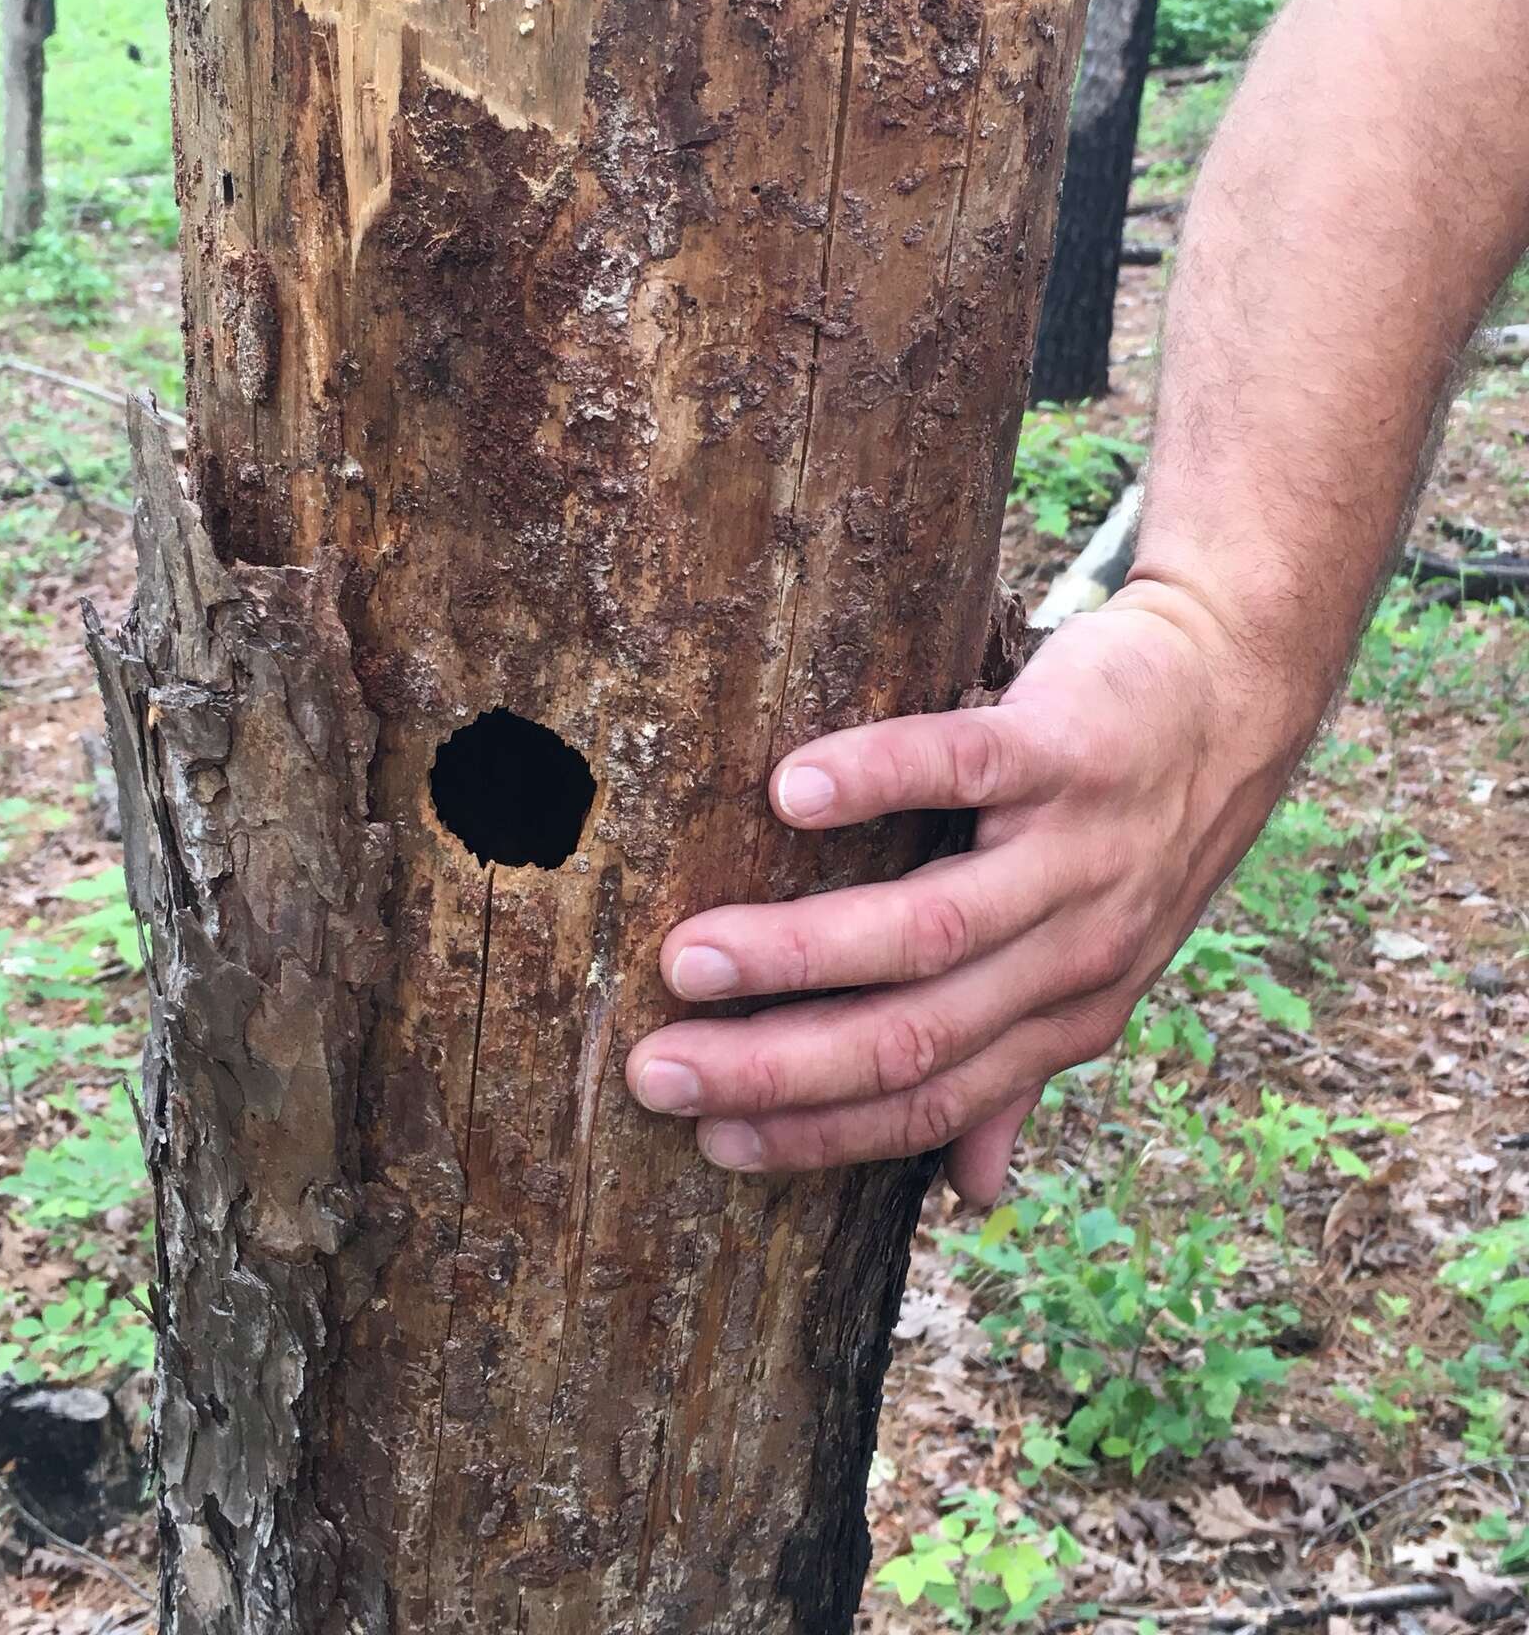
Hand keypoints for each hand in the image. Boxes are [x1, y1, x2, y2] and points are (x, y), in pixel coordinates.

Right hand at [626, 579, 1314, 1207]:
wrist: (1232, 698)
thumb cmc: (1137, 835)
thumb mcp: (1094, 967)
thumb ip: (1024, 1066)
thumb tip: (973, 1192)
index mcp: (1066, 1016)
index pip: (931, 1102)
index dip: (819, 1131)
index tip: (709, 1139)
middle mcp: (1075, 954)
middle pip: (915, 1035)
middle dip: (777, 1067)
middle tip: (659, 1070)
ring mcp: (1076, 853)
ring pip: (931, 927)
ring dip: (800, 952)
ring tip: (689, 956)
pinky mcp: (1066, 748)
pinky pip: (965, 768)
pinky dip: (877, 780)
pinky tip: (790, 793)